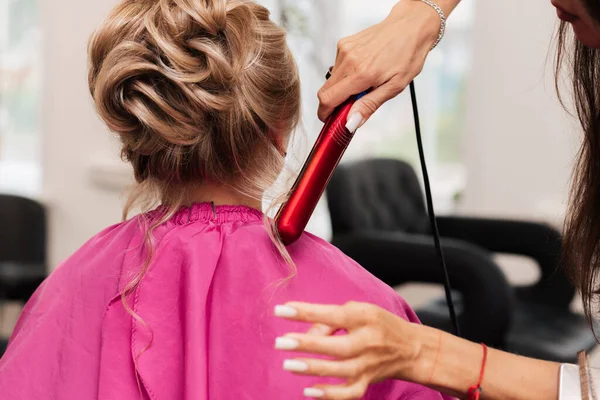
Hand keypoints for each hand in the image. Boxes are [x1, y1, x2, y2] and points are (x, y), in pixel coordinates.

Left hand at [273, 301, 429, 399]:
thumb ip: (330, 319)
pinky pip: (348, 392)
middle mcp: (368, 341)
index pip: (333, 314)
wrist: (411, 348)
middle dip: (307, 345)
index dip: (306, 312)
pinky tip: (309, 391)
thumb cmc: (377, 324)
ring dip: (312, 368)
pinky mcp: (368, 381)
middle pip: (337, 346)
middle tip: (280, 342)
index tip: (281, 310)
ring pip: (340, 370)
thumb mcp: (358, 311)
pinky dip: (330, 395)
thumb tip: (305, 335)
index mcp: (365, 317)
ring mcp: (369, 364)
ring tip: (288, 364)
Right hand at [317, 0, 441, 126]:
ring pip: (331, 80)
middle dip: (333, 103)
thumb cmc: (407, 55)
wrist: (410, 26)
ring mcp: (344, 50)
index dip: (325, 113)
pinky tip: (363, 68)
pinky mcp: (344, 43)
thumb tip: (350, 123)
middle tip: (352, 105)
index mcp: (361, 74)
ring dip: (342, 87)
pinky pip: (336, 67)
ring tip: (363, 83)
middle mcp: (349, 60)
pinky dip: (345, 74)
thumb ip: (369, 106)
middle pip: (324, 91)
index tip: (331, 119)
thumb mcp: (394, 87)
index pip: (328, 99)